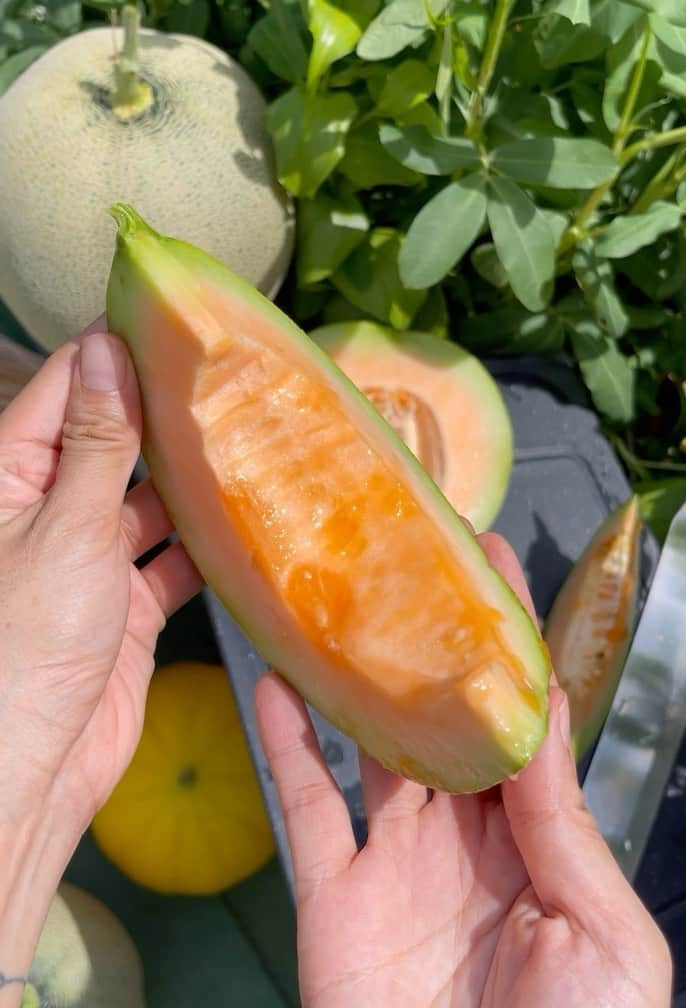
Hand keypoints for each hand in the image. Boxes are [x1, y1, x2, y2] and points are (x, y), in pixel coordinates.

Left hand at [0, 326, 200, 994]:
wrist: (29, 775)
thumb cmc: (23, 649)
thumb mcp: (67, 528)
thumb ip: (99, 442)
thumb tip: (108, 350)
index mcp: (10, 474)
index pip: (69, 385)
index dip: (119, 347)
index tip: (177, 315)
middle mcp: (48, 507)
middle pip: (113, 436)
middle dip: (168, 410)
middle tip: (237, 375)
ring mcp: (89, 556)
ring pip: (149, 496)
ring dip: (194, 477)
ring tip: (256, 437)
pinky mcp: (126, 604)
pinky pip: (172, 557)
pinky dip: (208, 544)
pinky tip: (251, 521)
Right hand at [257, 534, 671, 1007]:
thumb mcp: (606, 942)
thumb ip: (569, 828)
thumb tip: (542, 723)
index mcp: (539, 847)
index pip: (523, 725)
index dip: (511, 646)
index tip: (495, 564)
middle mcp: (465, 843)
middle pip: (443, 723)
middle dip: (430, 645)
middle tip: (410, 561)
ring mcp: (395, 865)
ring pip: (371, 749)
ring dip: (356, 680)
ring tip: (340, 603)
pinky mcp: (333, 897)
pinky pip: (304, 808)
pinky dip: (285, 744)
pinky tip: (275, 683)